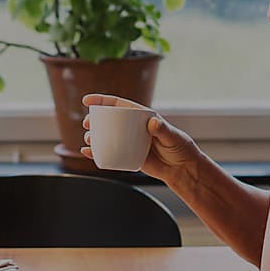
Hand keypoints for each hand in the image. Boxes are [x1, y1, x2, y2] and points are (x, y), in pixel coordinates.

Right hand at [80, 93, 203, 183]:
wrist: (182, 169)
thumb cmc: (180, 149)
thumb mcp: (173, 136)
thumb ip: (163, 130)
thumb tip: (153, 123)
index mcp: (142, 117)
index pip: (119, 105)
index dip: (102, 101)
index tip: (88, 102)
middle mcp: (133, 127)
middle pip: (109, 120)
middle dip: (94, 119)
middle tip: (87, 123)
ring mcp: (129, 141)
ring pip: (107, 136)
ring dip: (94, 136)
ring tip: (89, 139)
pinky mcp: (128, 156)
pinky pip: (109, 152)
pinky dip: (97, 152)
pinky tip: (88, 152)